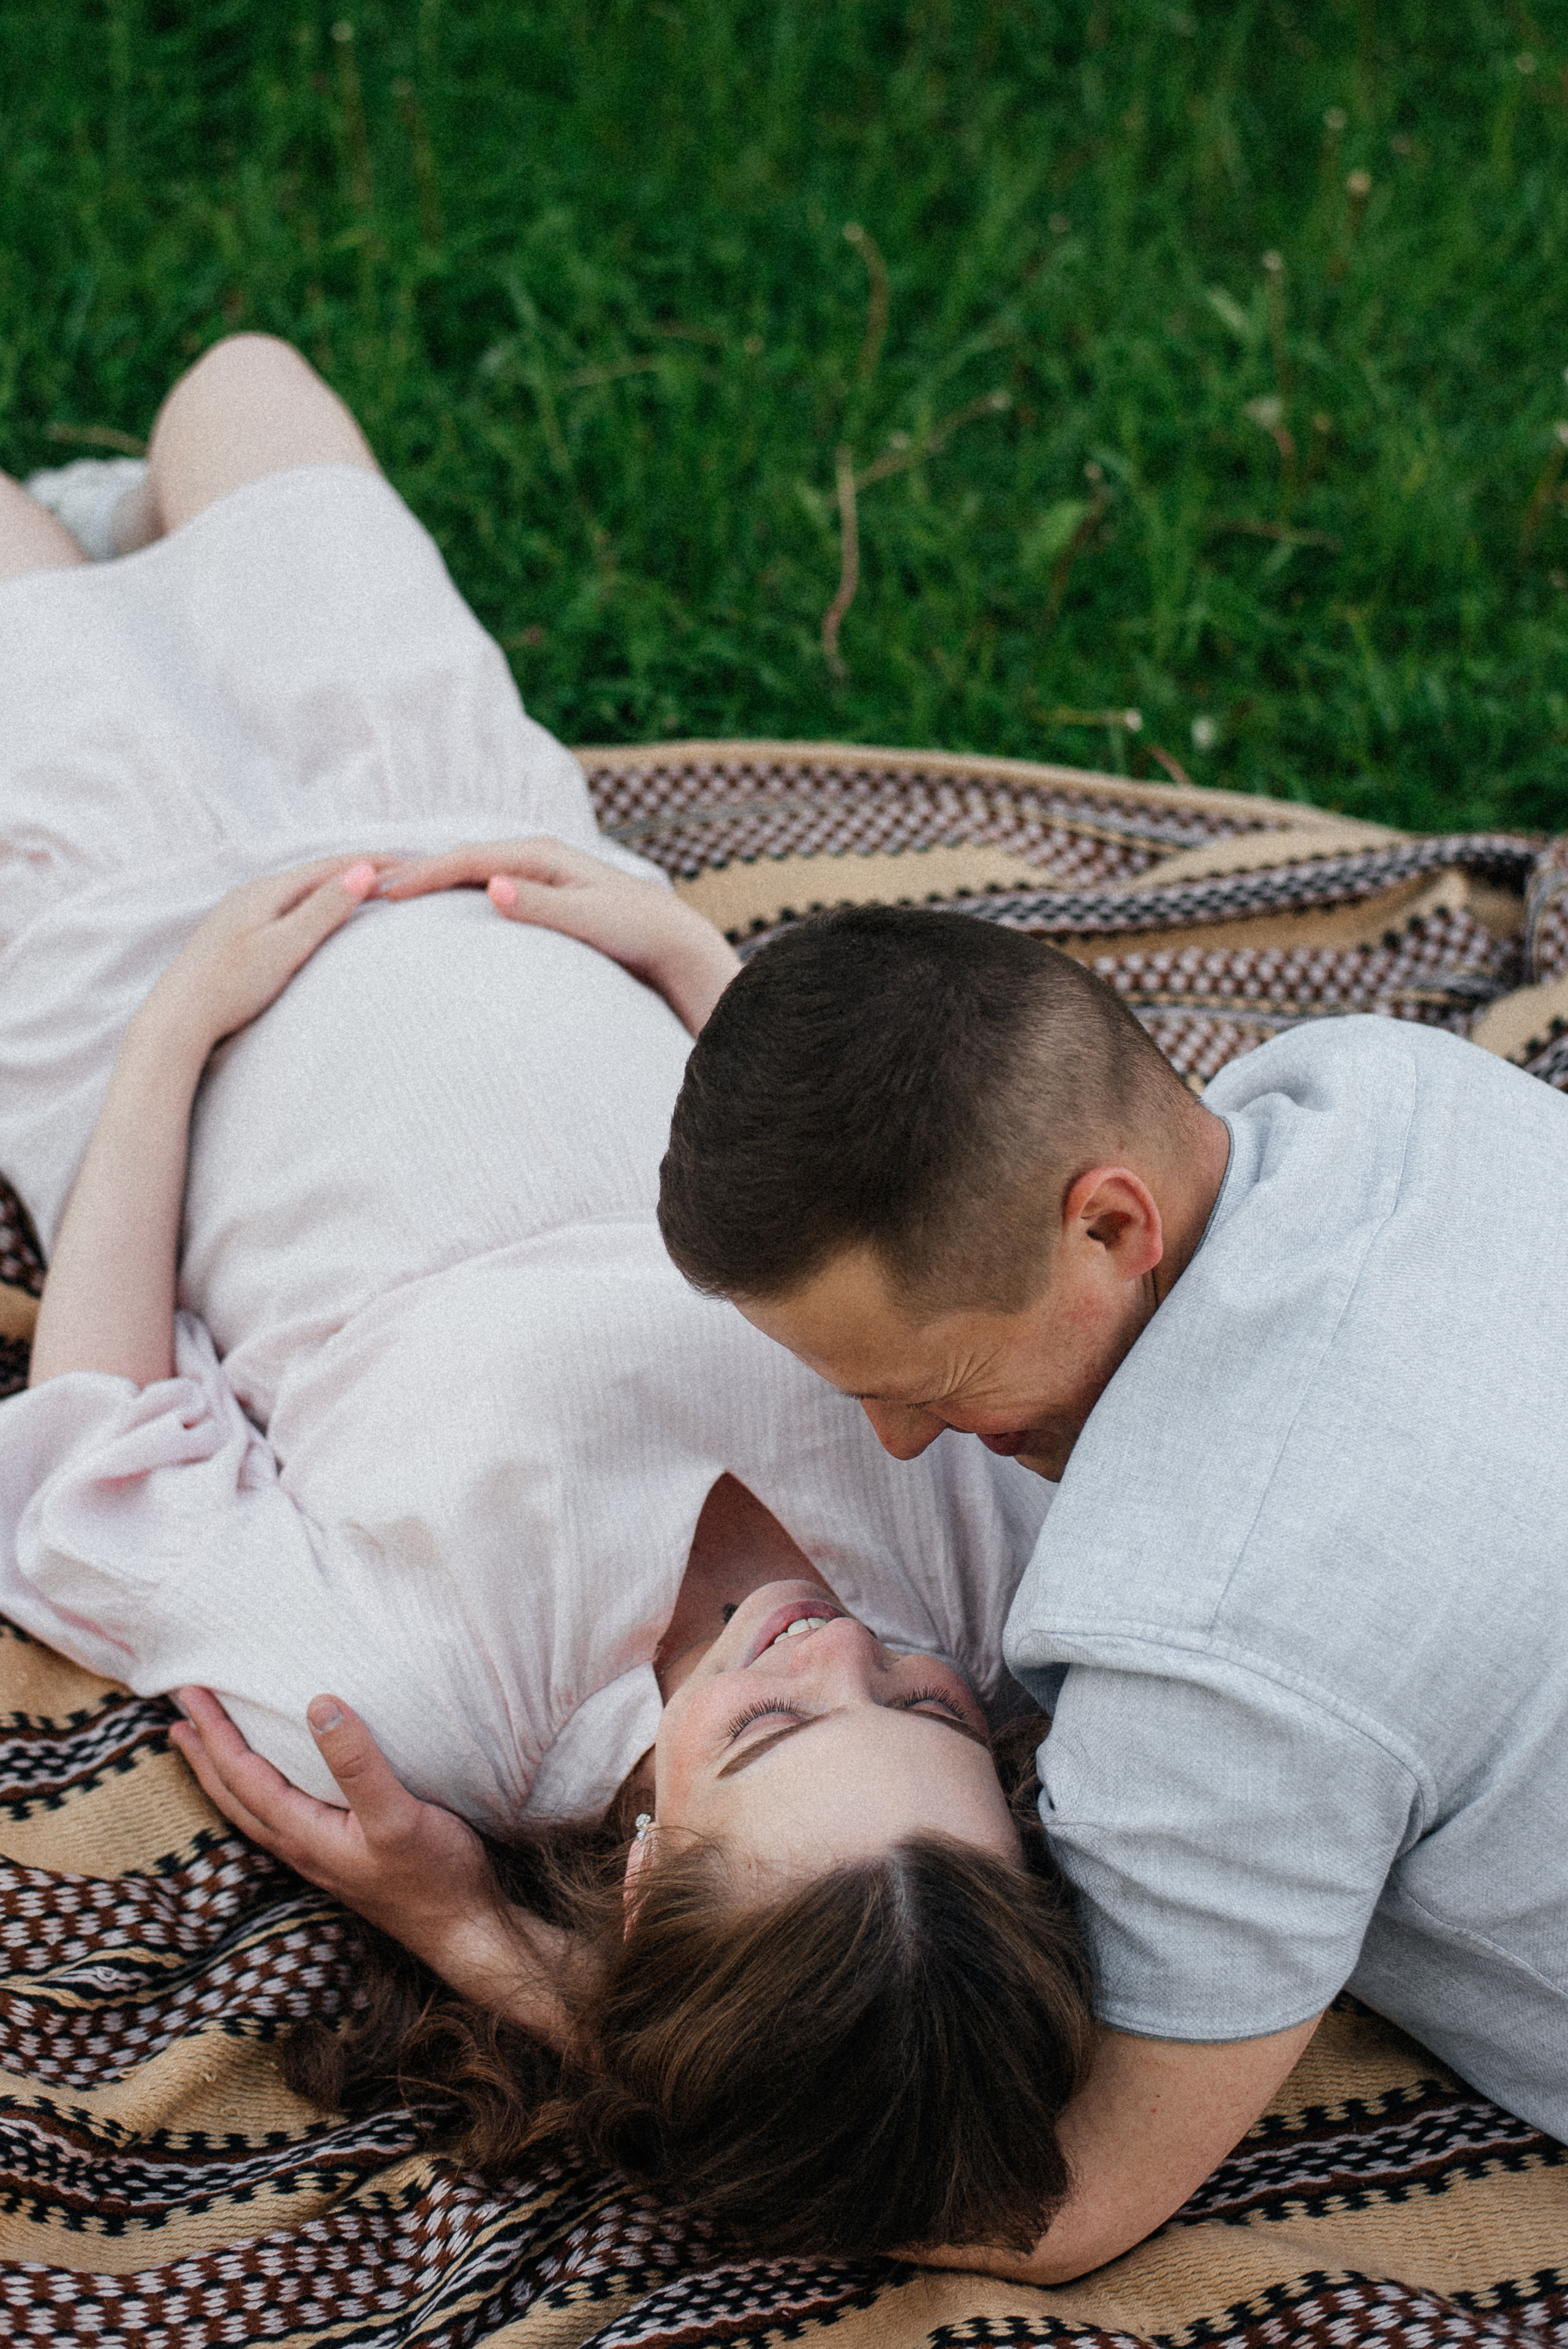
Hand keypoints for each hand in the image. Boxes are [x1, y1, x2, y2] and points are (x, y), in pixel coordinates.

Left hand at [137, 856, 388, 1060]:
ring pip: (300, 891)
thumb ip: (324, 910)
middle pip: (315, 874)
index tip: (409, 865)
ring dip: (336, 888)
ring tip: (369, 891)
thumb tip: (362, 871)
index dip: (372, 863)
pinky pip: (286, 909)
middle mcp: (250, 895)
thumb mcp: (285, 946)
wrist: (176, 1021)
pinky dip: (315, 906)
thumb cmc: (229, 988)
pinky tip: (320, 919)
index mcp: (265, 891)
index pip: (331, 866)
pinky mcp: (235, 937)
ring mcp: (240, 915)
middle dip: (358, 870)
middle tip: (399, 873)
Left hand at [170, 1688, 583, 2046]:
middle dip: (203, 1752)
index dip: (214, 1733)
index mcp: (304, 1834)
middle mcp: (300, 1846)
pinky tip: (271, 1781)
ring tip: (205, 1744)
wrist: (464, 1929)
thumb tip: (319, 1705)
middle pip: (233, 1795)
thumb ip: (358, 1765)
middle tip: (177, 1710)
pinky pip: (278, 1815)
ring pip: (251, 1809)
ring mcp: (318, 1854)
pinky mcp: (339, 1855)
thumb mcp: (398, 1816)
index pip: (243, 1777)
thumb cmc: (435, 1875)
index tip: (190, 1693)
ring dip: (223, 1773)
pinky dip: (256, 1789)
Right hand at [381, 835, 739, 1032]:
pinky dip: (452, 895)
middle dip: (414, 872)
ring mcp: (535, 875)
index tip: (383, 891)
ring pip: (468, 874)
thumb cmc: (636, 930)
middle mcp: (534, 858)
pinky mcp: (538, 895)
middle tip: (363, 889)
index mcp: (541, 856)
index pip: (468, 861)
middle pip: (460, 861)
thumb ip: (542, 905)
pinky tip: (433, 911)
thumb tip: (491, 888)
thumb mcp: (591, 920)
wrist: (671, 941)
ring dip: (429, 882)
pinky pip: (482, 889)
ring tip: (385, 896)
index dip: (423, 874)